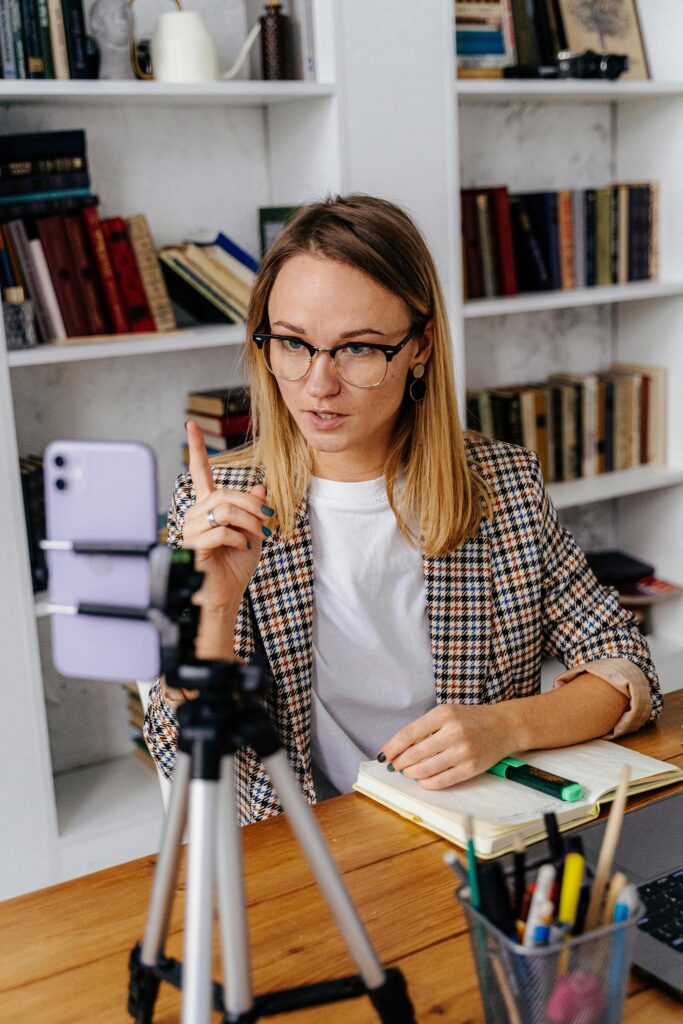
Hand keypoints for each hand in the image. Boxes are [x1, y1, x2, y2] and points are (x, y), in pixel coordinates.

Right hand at [181, 420, 270, 611]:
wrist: (226, 593)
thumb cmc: (236, 564)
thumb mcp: (253, 531)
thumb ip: (254, 508)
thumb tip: (260, 487)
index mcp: (207, 506)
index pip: (199, 472)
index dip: (196, 448)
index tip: (191, 425)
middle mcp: (195, 513)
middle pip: (226, 494)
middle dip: (252, 506)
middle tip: (268, 520)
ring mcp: (191, 529)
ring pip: (225, 510)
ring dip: (249, 523)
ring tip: (257, 536)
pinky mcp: (193, 545)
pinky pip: (221, 531)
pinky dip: (239, 539)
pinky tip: (243, 548)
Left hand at [379, 703, 515, 789]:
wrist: (504, 726)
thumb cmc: (471, 719)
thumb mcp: (447, 712)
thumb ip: (426, 727)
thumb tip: (400, 748)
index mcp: (443, 714)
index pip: (408, 734)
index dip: (392, 747)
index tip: (384, 754)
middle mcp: (453, 732)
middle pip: (415, 754)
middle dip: (400, 763)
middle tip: (395, 766)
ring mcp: (463, 751)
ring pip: (426, 769)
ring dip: (411, 773)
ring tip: (407, 772)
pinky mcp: (471, 768)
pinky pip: (442, 780)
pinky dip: (427, 783)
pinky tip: (422, 780)